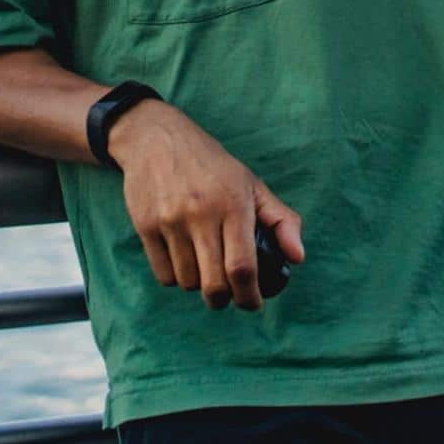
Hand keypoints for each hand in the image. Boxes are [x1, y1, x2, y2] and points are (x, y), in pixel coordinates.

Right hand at [107, 101, 305, 312]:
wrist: (158, 140)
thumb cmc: (213, 167)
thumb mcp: (252, 184)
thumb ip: (281, 221)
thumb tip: (298, 258)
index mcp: (234, 204)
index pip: (242, 266)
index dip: (250, 295)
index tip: (254, 304)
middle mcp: (201, 214)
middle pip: (214, 283)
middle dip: (224, 299)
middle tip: (228, 295)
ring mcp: (170, 221)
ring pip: (187, 282)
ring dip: (199, 286)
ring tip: (205, 268)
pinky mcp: (145, 226)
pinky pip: (163, 275)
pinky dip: (175, 278)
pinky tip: (183, 260)